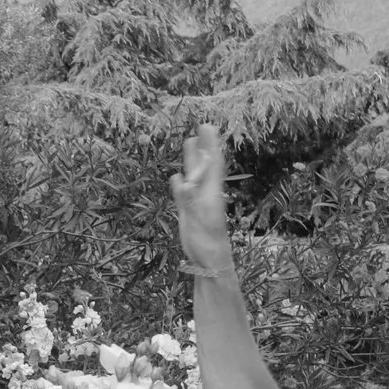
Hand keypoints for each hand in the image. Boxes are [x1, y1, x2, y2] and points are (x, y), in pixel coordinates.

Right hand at [169, 127, 233, 276]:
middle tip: (203, 126)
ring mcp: (196, 202)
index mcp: (211, 193)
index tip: (208, 127)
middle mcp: (205, 194)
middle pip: (204, 165)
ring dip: (192, 160)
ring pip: (193, 176)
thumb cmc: (207, 243)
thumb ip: (189, 200)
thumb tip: (182, 181)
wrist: (208, 261)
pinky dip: (179, 183)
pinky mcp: (188, 212)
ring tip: (189, 141)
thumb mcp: (198, 220)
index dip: (210, 145)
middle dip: (203, 146)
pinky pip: (183, 193)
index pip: (212, 164)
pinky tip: (175, 176)